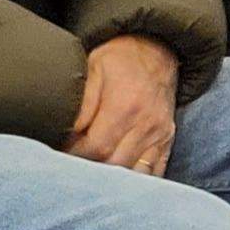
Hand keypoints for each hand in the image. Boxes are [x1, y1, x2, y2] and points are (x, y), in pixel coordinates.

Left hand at [66, 35, 181, 174]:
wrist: (158, 48)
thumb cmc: (119, 58)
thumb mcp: (93, 68)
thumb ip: (81, 103)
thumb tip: (67, 134)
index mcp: (124, 106)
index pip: (96, 147)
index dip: (75, 155)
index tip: (62, 153)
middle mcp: (146, 124)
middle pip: (114, 165)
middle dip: (91, 169)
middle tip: (73, 166)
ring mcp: (159, 134)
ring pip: (135, 174)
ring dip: (113, 179)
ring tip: (94, 174)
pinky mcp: (167, 140)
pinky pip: (155, 172)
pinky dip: (137, 180)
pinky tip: (120, 180)